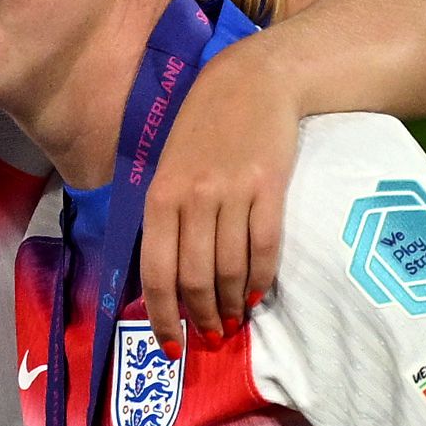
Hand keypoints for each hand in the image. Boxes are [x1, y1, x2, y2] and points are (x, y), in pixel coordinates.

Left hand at [135, 29, 304, 353]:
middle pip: (195, 279)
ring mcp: (231, 194)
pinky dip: (259, 279)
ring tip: (233, 321)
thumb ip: (165, 216)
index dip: (163, 316)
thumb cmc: (202, 129)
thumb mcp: (167, 168)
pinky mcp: (269, 189)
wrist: (252, 81)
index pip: (156, 273)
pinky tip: (257, 295)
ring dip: (231, 305)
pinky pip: (264, 248)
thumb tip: (164, 275)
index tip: (170, 345)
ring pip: (229, 269)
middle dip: (201, 317)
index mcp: (159, 198)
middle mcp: (191, 200)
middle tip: (210, 337)